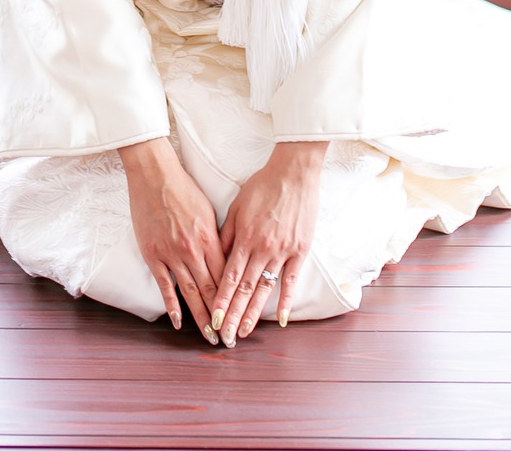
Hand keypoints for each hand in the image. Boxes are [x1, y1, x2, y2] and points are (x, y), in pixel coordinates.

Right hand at [119, 138, 223, 342]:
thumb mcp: (209, 211)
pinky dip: (172, 306)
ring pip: (190, 293)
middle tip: (230, 339)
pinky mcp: (153, 255)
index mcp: (210, 238)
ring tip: (210, 337)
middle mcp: (193, 250)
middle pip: (211, 290)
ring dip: (201, 318)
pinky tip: (178, 322)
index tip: (242, 317)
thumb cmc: (184, 189)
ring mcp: (172, 254)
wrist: (155, 175)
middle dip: (222, 316)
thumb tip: (228, 259)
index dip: (234, 300)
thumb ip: (218, 238)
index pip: (226, 277)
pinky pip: (165, 286)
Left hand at [211, 140, 327, 343]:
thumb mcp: (237, 207)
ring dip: (252, 314)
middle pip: (244, 289)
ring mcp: (282, 251)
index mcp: (244, 237)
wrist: (294, 172)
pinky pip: (290, 280)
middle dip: (232, 315)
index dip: (220, 300)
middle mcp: (262, 248)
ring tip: (242, 333)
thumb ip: (226, 235)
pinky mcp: (299, 251)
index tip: (211, 319)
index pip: (229, 277)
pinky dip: (285, 301)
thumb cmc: (262, 186)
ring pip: (264, 289)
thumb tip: (216, 259)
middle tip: (224, 337)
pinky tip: (279, 319)